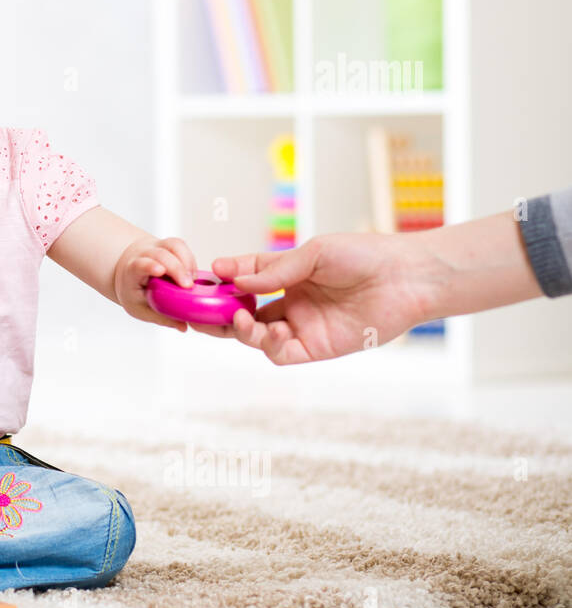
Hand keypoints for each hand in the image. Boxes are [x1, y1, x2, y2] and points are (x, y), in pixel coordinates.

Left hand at [116, 236, 197, 332]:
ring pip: (173, 245)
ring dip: (187, 261)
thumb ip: (162, 318)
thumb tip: (183, 326)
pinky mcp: (169, 245)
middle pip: (161, 255)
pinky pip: (181, 246)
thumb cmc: (134, 292)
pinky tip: (193, 275)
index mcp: (132, 272)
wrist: (129, 272)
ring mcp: (157, 247)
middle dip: (177, 268)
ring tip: (194, 281)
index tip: (160, 271)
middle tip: (188, 285)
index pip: (139, 264)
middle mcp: (144, 255)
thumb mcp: (141, 309)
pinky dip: (190, 259)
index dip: (150, 265)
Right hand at [212, 233, 433, 364]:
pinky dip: (269, 345)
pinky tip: (272, 329)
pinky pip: (282, 354)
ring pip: (257, 337)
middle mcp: (292, 305)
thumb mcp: (313, 253)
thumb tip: (234, 279)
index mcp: (289, 278)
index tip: (206, 275)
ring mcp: (303, 327)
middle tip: (201, 310)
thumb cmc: (365, 256)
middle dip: (220, 314)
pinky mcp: (317, 348)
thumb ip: (274, 270)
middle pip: (244, 314)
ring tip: (239, 316)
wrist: (406, 277)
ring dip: (240, 330)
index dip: (225, 280)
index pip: (246, 281)